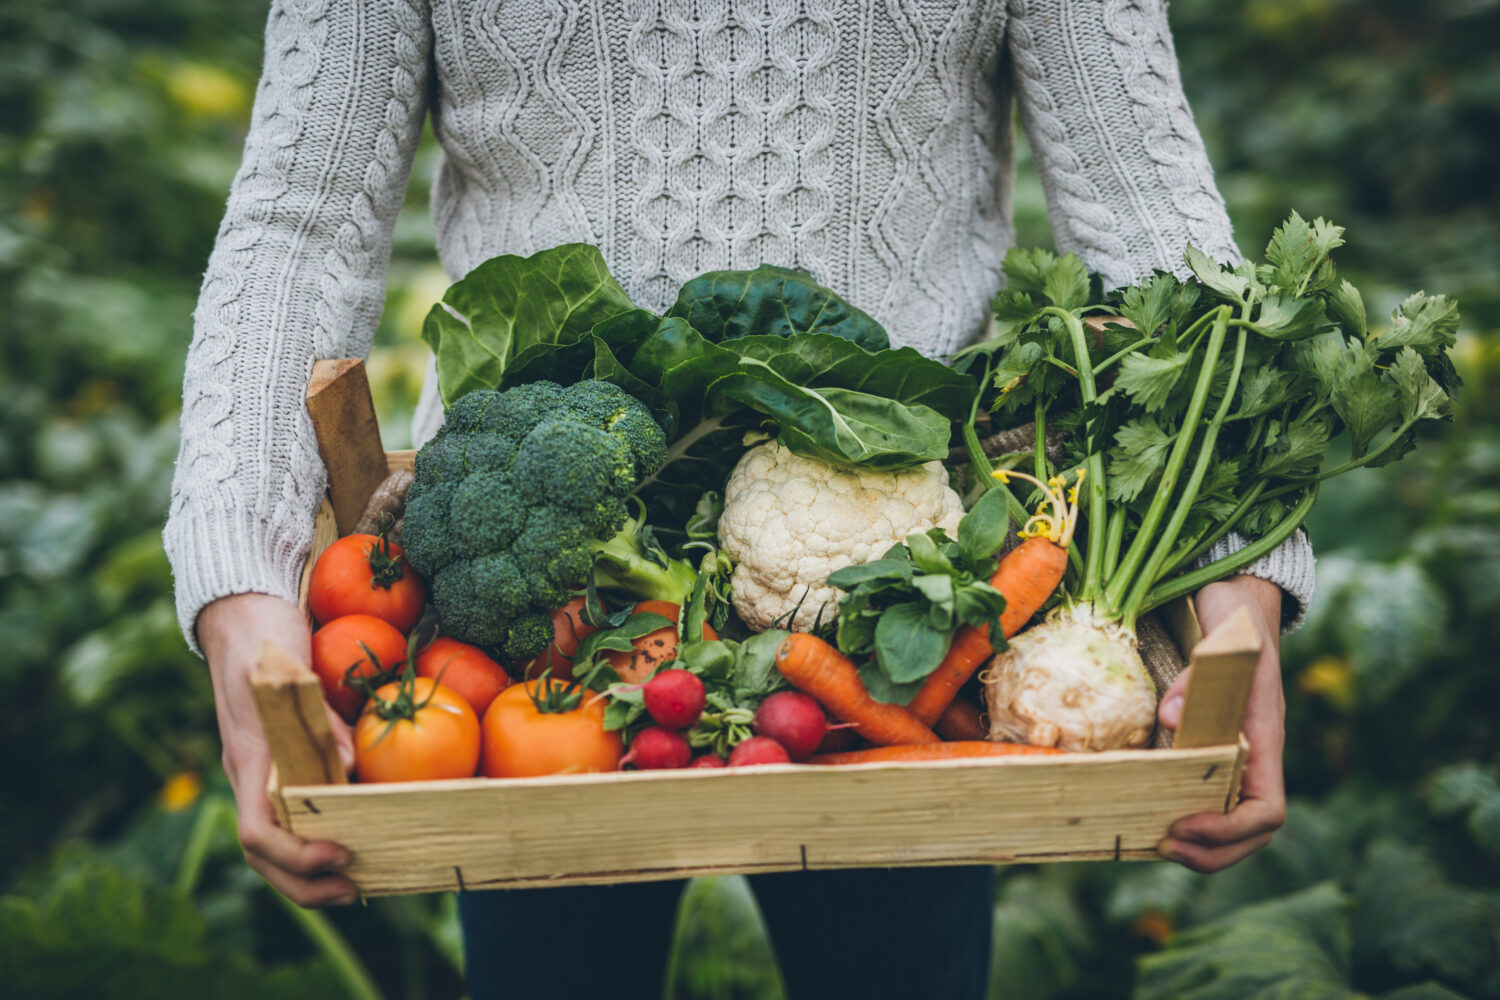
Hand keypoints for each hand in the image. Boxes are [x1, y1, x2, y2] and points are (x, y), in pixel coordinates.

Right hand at [198, 593, 357, 905]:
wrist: (242, 610)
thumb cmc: (264, 635)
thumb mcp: (290, 668)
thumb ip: (317, 716)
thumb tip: (350, 767)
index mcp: (249, 758)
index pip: (257, 832)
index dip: (296, 856)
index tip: (339, 854)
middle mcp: (251, 774)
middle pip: (265, 856)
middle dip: (306, 884)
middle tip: (357, 890)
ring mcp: (261, 771)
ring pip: (276, 844)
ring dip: (311, 873)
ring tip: (359, 881)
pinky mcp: (279, 762)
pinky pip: (292, 815)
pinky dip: (318, 838)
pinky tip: (357, 838)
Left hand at [1154, 575, 1286, 872]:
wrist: (1239, 601)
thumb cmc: (1238, 620)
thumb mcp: (1226, 639)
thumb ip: (1203, 676)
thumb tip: (1170, 719)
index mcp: (1265, 739)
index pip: (1267, 808)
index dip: (1230, 830)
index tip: (1185, 825)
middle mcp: (1253, 755)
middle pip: (1251, 832)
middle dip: (1212, 852)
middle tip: (1163, 846)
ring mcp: (1234, 754)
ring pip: (1230, 822)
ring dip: (1199, 845)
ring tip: (1156, 843)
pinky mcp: (1209, 746)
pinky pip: (1205, 796)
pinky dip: (1183, 817)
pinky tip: (1147, 816)